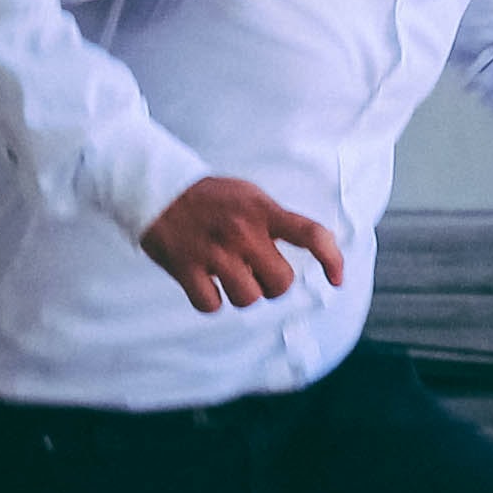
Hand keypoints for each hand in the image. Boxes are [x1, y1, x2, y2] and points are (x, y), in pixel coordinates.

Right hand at [140, 176, 345, 312]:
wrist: (156, 188)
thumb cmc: (209, 197)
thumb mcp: (249, 196)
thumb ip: (276, 221)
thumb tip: (312, 247)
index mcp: (262, 210)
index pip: (312, 235)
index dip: (332, 260)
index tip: (337, 279)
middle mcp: (242, 231)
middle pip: (282, 282)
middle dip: (273, 285)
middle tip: (257, 273)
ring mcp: (214, 251)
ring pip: (249, 298)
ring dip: (243, 295)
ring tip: (229, 277)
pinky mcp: (186, 267)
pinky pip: (212, 305)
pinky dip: (211, 301)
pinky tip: (206, 285)